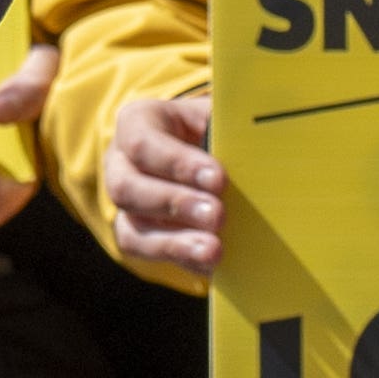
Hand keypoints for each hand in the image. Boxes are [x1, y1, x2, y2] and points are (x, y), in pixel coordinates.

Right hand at [104, 90, 226, 274]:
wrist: (203, 153)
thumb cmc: (209, 130)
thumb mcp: (216, 116)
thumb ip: (229, 124)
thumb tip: (258, 139)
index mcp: (137, 123)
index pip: (143, 142)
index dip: (178, 164)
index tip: (219, 179)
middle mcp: (120, 163)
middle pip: (126, 188)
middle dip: (174, 204)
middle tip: (217, 216)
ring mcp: (125, 203)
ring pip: (131, 226)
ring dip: (174, 241)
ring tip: (214, 249)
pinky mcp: (134, 233)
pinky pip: (143, 251)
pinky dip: (178, 257)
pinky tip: (208, 261)